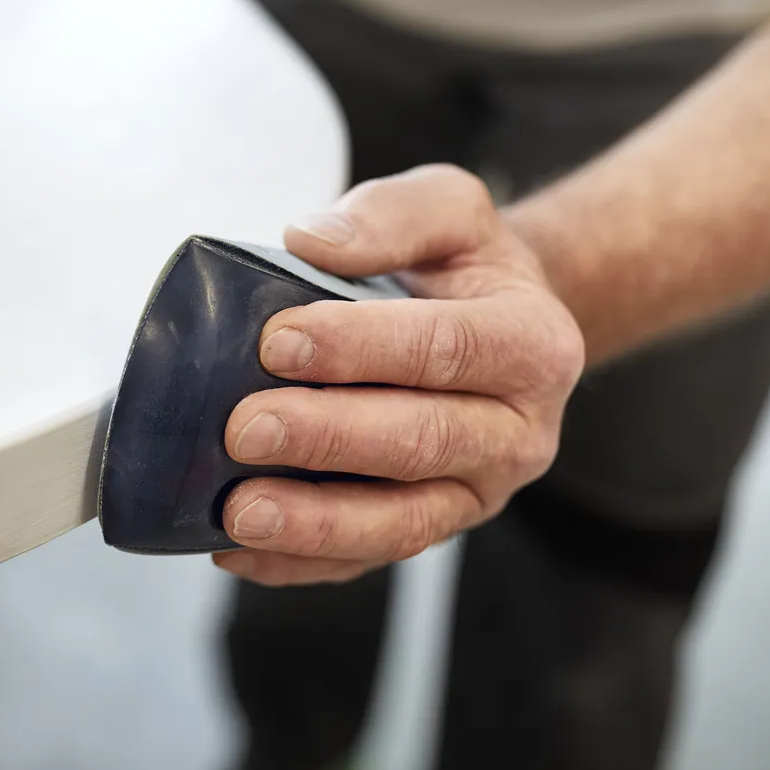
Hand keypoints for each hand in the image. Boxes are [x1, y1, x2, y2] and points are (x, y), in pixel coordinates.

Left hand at [213, 164, 584, 586]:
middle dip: (326, 437)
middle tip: (244, 426)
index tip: (278, 341)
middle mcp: (519, 431)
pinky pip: (369, 558)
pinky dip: (301, 562)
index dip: (362, 347)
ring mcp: (478, 491)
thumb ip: (390, 216)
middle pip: (422, 441)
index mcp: (533, 342)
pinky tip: (237, 549)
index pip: (448, 348)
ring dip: (314, 522)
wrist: (493, 324)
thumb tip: (310, 242)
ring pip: (402, 521)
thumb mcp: (448, 208)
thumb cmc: (459, 266)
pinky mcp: (433, 527)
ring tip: (239, 511)